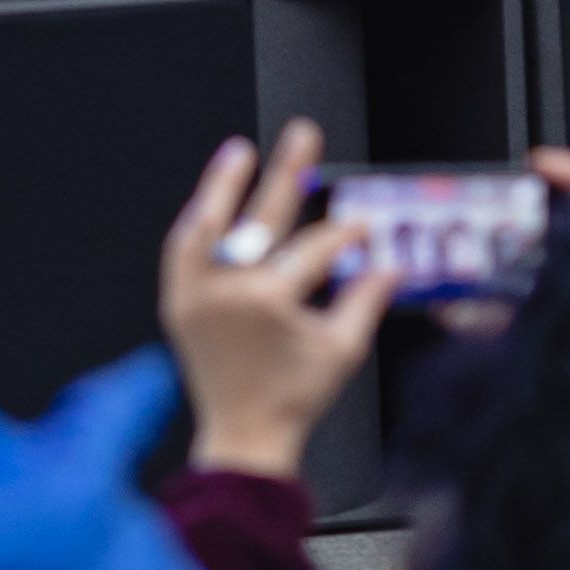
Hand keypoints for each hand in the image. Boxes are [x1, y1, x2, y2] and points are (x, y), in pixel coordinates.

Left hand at [160, 123, 390, 480]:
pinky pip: (183, 249)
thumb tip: (392, 265)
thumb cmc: (295, 398)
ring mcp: (195, 293)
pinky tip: (210, 198)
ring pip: (208, 224)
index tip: (364, 224)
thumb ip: (365, 302)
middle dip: (288, 173)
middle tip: (303, 134)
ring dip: (224, 184)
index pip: (313, 250)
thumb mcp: (341, 350)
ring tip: (241, 150)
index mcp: (268, 302)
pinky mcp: (176, 301)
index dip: (344, 234)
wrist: (244, 434)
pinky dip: (198, 222)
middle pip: (262, 218)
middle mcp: (226, 290)